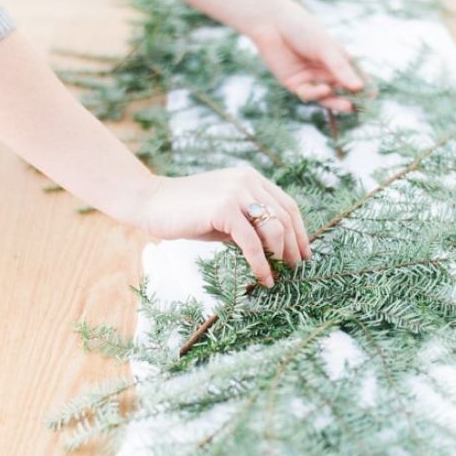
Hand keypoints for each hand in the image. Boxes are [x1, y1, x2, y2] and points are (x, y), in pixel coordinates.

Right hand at [142, 167, 310, 286]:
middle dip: (294, 246)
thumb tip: (275, 249)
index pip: (286, 204)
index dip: (300, 231)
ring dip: (280, 256)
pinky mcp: (224, 208)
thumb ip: (248, 223)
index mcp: (250, 178)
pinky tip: (263, 277)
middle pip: (285, 216)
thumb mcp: (224, 215)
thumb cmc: (186, 213)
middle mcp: (247, 180)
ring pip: (274, 227)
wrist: (151, 203)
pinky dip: (261, 262)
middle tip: (296, 269)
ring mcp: (236, 192)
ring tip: (278, 275)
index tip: (304, 253)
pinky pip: (252, 240)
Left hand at [248, 5, 363, 111]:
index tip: (373, 95)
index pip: (353, 76)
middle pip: (341, 90)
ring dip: (336, 102)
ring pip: (326, 96)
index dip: (363, 86)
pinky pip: (308, 94)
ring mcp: (310, 78)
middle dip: (351, 99)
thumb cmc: (302, 29)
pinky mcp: (295, 84)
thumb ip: (340, 68)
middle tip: (361, 108)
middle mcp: (324, 70)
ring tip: (348, 105)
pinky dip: (317, 94)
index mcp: (337, 59)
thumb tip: (359, 87)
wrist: (272, 24)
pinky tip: (325, 90)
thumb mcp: (325, 48)